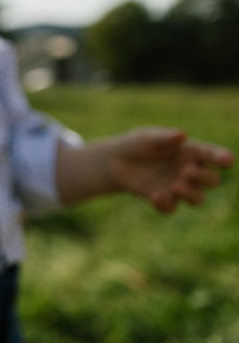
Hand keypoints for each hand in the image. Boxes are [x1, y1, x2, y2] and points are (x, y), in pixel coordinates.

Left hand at [110, 127, 234, 212]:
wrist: (115, 160)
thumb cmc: (136, 144)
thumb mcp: (147, 137)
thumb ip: (164, 136)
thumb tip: (182, 134)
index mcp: (192, 152)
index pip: (213, 156)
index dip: (223, 158)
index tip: (226, 161)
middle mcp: (190, 171)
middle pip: (212, 181)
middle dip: (204, 179)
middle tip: (186, 171)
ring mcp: (178, 187)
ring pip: (198, 199)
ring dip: (190, 195)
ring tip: (174, 185)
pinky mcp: (163, 200)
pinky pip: (171, 208)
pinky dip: (165, 204)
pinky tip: (155, 196)